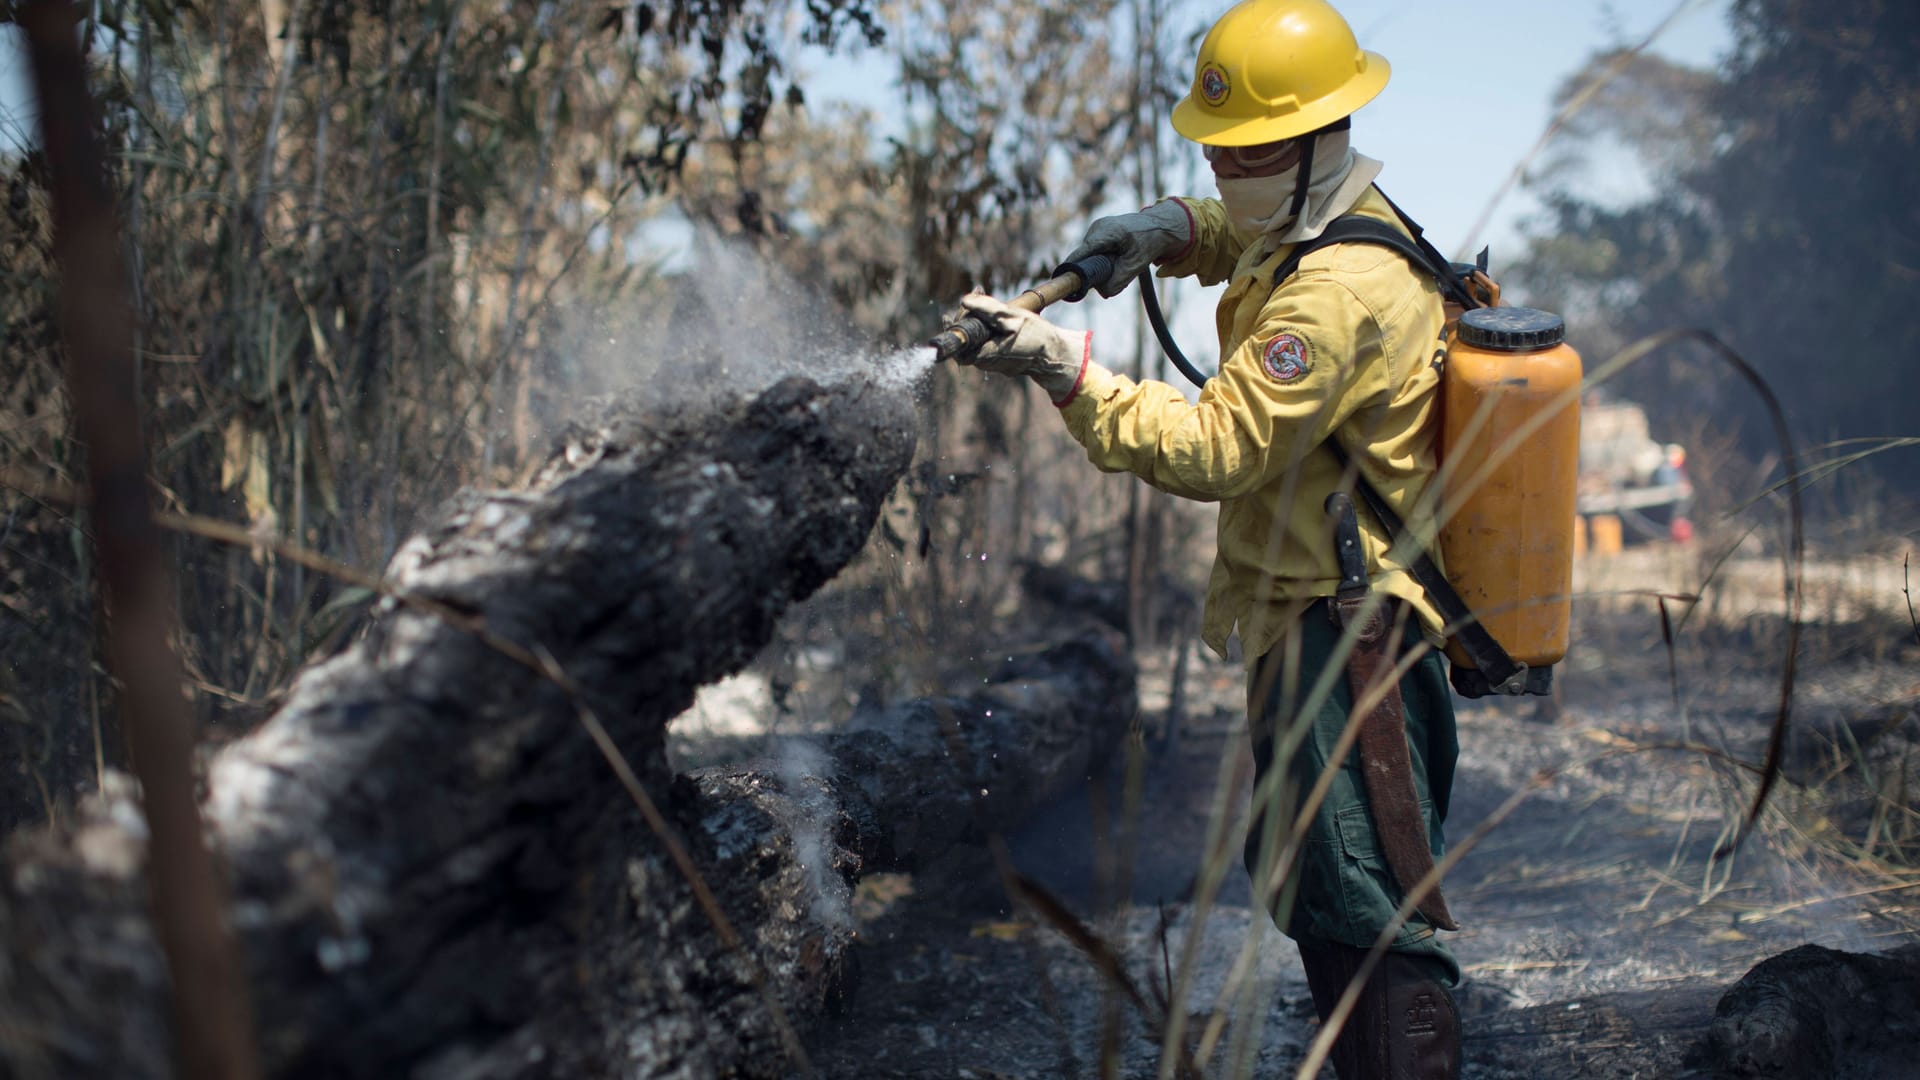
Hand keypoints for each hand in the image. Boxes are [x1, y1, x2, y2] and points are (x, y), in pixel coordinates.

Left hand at [954, 293, 1089, 403]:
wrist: (1055, 355)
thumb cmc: (1036, 337)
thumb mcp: (1013, 318)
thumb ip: (988, 309)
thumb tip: (965, 300)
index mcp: (986, 355)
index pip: (958, 345)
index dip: (952, 328)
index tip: (949, 314)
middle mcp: (987, 362)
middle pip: (965, 342)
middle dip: (966, 318)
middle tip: (973, 298)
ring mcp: (994, 363)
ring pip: (976, 342)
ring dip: (977, 321)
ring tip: (981, 300)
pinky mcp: (1001, 360)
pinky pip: (986, 344)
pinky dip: (986, 328)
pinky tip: (994, 315)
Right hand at [1061, 200, 1192, 297]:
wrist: (1160, 226)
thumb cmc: (1149, 243)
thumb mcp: (1136, 265)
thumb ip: (1119, 280)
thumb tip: (1102, 292)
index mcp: (1107, 233)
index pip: (1083, 252)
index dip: (1072, 266)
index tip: (1061, 278)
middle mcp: (1097, 228)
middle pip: (1086, 257)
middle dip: (1096, 270)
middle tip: (1117, 273)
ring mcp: (1096, 229)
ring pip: (1090, 255)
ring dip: (1101, 265)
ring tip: (1122, 262)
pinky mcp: (1098, 232)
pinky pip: (1094, 251)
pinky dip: (1103, 258)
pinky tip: (1118, 257)